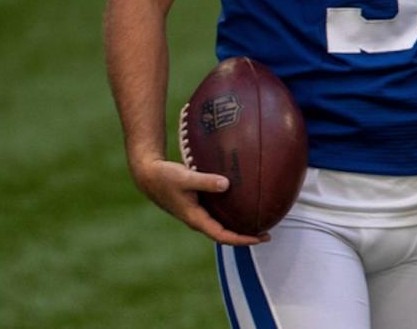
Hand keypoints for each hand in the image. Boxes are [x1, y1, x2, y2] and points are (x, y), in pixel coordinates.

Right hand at [131, 158, 268, 245]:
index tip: (259, 238)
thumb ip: (205, 181)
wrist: (148, 175)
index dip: (242, 239)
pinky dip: (232, 212)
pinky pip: (219, 213)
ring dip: (239, 225)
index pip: (222, 236)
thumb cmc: (165, 177)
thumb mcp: (185, 178)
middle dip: (245, 235)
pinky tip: (243, 201)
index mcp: (195, 218)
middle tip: (267, 232)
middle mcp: (198, 219)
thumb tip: (227, 184)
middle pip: (225, 234)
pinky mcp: (197, 204)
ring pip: (222, 225)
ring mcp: (198, 213)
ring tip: (259, 220)